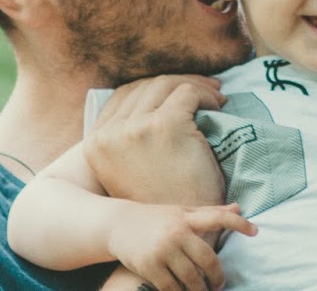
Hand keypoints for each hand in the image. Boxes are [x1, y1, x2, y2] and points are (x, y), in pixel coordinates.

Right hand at [84, 75, 226, 205]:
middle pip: (146, 85)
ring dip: (195, 86)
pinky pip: (188, 93)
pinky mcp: (167, 125)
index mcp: (98, 143)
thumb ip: (127, 142)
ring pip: (167, 83)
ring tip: (215, 96)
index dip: (155, 87)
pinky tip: (218, 107)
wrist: (177, 234)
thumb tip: (144, 108)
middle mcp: (112, 133)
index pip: (125, 94)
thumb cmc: (159, 203)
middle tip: (204, 88)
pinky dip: (206, 95)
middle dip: (177, 82)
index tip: (178, 91)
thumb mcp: (131, 171)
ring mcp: (138, 127)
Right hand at [106, 201, 255, 290]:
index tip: (255, 231)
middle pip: (207, 258)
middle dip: (217, 276)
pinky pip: (172, 288)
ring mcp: (163, 250)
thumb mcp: (182, 211)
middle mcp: (176, 232)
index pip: (218, 217)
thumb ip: (209, 212)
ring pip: (191, 277)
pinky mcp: (149, 266)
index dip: (238, 223)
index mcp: (186, 217)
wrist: (118, 224)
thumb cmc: (156, 218)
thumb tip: (238, 206)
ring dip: (200, 289)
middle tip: (219, 284)